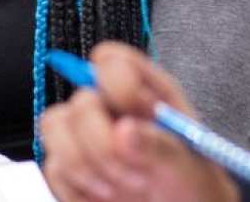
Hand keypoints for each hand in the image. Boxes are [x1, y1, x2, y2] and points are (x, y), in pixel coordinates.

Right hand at [38, 42, 237, 201]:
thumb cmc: (196, 194)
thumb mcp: (191, 171)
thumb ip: (161, 148)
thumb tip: (125, 131)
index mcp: (148, 95)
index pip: (114, 62)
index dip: (120, 84)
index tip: (140, 115)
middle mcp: (113, 110)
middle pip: (81, 100)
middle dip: (103, 143)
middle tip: (136, 177)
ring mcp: (86, 139)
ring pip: (55, 126)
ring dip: (86, 166)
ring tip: (120, 191)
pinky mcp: (69, 171)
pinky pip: (54, 168)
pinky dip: (79, 190)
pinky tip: (107, 200)